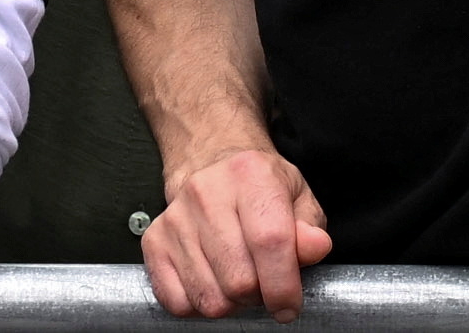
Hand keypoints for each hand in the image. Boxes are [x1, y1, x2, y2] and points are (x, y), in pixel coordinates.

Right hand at [139, 145, 332, 320]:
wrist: (211, 163)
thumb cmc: (258, 186)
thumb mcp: (297, 197)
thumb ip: (310, 227)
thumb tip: (314, 247)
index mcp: (250, 175)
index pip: (270, 241)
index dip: (284, 285)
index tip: (289, 306)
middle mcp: (206, 192)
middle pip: (239, 281)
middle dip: (258, 296)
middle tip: (263, 283)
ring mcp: (175, 218)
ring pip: (209, 298)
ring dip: (231, 303)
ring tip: (237, 278)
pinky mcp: (154, 241)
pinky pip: (177, 302)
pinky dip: (199, 305)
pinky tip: (211, 281)